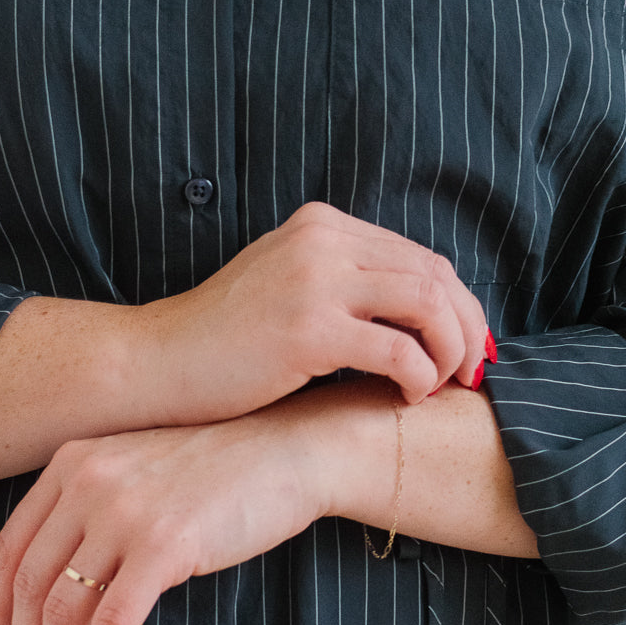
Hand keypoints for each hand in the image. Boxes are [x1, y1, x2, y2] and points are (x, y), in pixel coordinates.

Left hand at [0, 400, 341, 624]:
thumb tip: (55, 598)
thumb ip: (92, 512)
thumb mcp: (139, 475)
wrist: (290, 452)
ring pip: (60, 611)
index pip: (7, 551)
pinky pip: (110, 624)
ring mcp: (125, 510)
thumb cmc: (222, 472)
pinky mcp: (165, 543)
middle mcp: (89, 481)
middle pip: (27, 586)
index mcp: (74, 462)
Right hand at [137, 201, 486, 419]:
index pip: (421, 256)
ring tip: (438, 387)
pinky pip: (399, 351)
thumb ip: (346, 281)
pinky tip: (405, 399)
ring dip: (449, 352)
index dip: (458, 305)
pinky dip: (418, 378)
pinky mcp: (309, 329)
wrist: (156, 364)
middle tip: (469, 375)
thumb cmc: (225, 342)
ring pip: (427, 306)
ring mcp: (315, 280)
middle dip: (465, 329)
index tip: (467, 348)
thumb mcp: (290, 285)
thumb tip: (425, 310)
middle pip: (434, 275)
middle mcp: (323, 240)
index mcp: (323, 225)